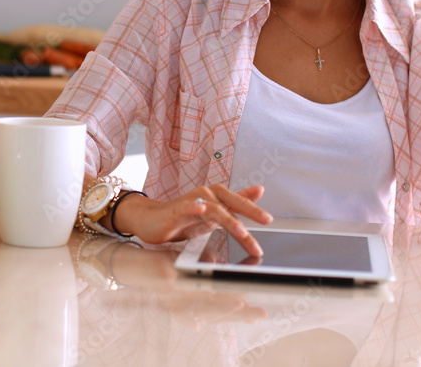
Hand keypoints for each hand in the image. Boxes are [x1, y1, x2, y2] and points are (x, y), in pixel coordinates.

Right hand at [112, 184, 272, 257]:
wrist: (151, 220)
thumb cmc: (183, 217)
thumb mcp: (214, 214)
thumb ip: (235, 202)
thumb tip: (259, 189)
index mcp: (217, 198)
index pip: (239, 204)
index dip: (254, 210)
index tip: (269, 220)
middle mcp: (206, 195)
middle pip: (231, 203)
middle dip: (249, 211)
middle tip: (266, 221)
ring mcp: (191, 201)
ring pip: (214, 209)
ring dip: (228, 220)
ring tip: (241, 231)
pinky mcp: (176, 209)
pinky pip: (187, 206)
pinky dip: (194, 206)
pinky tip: (201, 209)